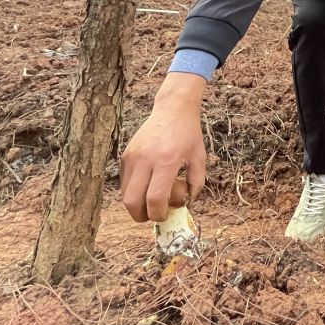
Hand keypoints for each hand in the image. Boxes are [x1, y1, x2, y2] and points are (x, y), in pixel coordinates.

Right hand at [120, 72, 206, 222]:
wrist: (173, 109)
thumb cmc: (189, 134)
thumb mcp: (199, 159)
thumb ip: (196, 184)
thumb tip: (186, 205)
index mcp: (167, 160)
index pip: (155, 198)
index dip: (158, 214)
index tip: (165, 215)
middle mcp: (146, 159)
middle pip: (132, 201)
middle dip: (142, 216)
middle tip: (154, 214)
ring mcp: (132, 157)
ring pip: (125, 194)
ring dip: (137, 204)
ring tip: (152, 196)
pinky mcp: (125, 155)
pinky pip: (124, 182)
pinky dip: (133, 190)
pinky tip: (147, 184)